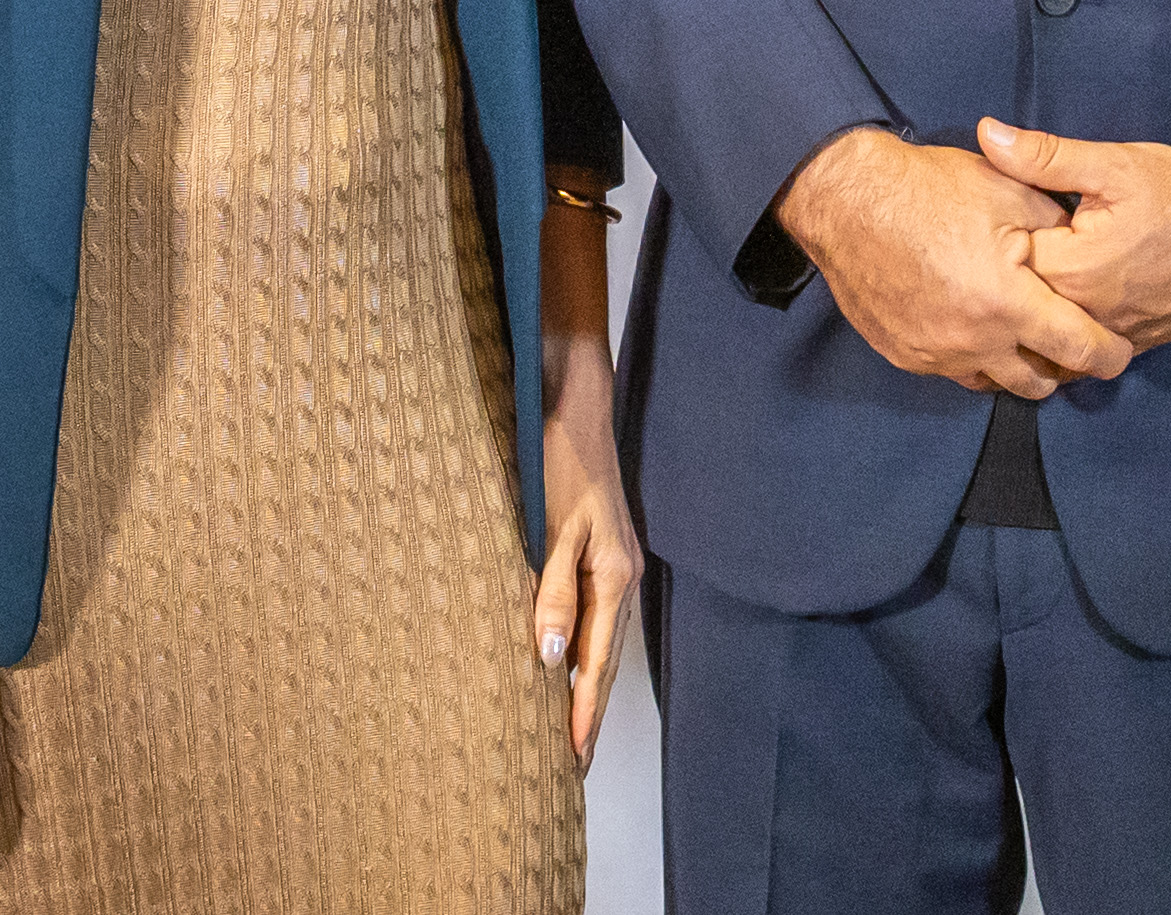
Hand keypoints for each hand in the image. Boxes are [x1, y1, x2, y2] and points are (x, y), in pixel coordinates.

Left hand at [529, 333, 639, 768]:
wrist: (573, 406)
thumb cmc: (559, 461)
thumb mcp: (552, 527)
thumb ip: (552, 591)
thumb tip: (548, 657)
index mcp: (614, 577)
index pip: (595, 664)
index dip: (583, 713)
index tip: (572, 759)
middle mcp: (621, 577)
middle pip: (603, 660)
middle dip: (589, 712)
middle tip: (574, 764)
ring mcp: (615, 565)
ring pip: (599, 640)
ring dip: (584, 686)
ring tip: (570, 729)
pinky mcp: (601, 551)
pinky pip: (593, 615)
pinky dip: (580, 648)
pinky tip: (564, 662)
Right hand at [774, 127, 1133, 395]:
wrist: (847, 198)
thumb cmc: (928, 189)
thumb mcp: (1008, 193)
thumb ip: (1057, 229)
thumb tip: (1085, 250)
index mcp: (1007, 304)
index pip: (1078, 349)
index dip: (1108, 355)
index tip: (1119, 352)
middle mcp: (972, 342)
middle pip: (1037, 383)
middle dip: (1059, 368)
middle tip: (1066, 342)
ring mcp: (933, 354)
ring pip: (991, 382)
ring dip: (1011, 365)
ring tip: (1017, 335)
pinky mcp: (903, 354)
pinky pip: (950, 370)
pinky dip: (969, 356)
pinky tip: (969, 324)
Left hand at [976, 119, 1170, 350]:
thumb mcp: (1114, 165)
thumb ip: (1045, 156)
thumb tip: (987, 133)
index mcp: (1071, 269)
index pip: (1002, 258)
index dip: (993, 234)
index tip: (992, 215)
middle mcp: (1085, 313)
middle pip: (1020, 300)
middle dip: (1007, 274)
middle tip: (1005, 244)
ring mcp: (1108, 335)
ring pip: (1047, 332)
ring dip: (1033, 309)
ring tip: (1028, 276)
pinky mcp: (1130, 345)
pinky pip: (1079, 349)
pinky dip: (1063, 331)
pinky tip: (1060, 304)